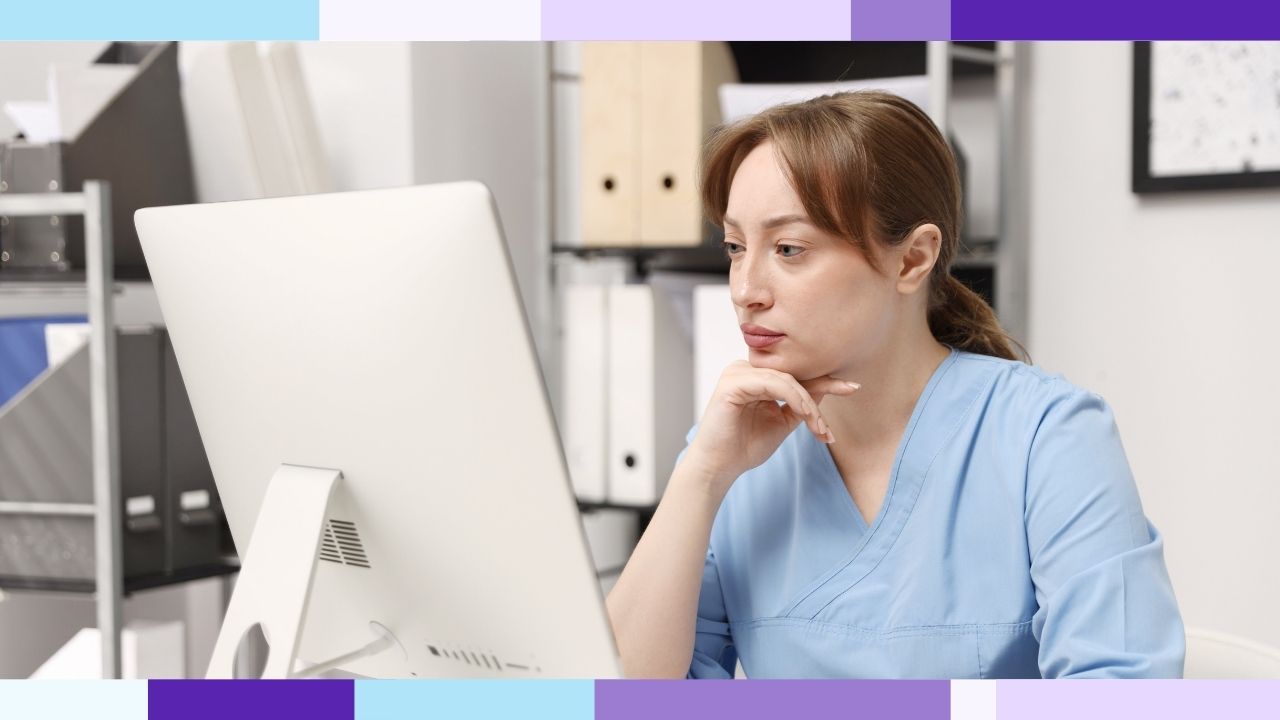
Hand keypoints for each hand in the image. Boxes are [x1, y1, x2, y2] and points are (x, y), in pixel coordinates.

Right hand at [682, 360, 859, 496]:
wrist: (718, 468)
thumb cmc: (745, 447)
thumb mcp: (782, 422)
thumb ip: (801, 405)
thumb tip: (828, 387)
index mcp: (754, 376)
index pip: (794, 374)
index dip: (825, 380)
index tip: (853, 388)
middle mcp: (744, 369)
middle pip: (793, 374)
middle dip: (818, 398)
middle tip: (828, 428)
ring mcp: (737, 373)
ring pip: (786, 379)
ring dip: (808, 404)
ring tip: (818, 428)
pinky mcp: (732, 383)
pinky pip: (773, 384)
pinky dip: (794, 398)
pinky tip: (806, 415)